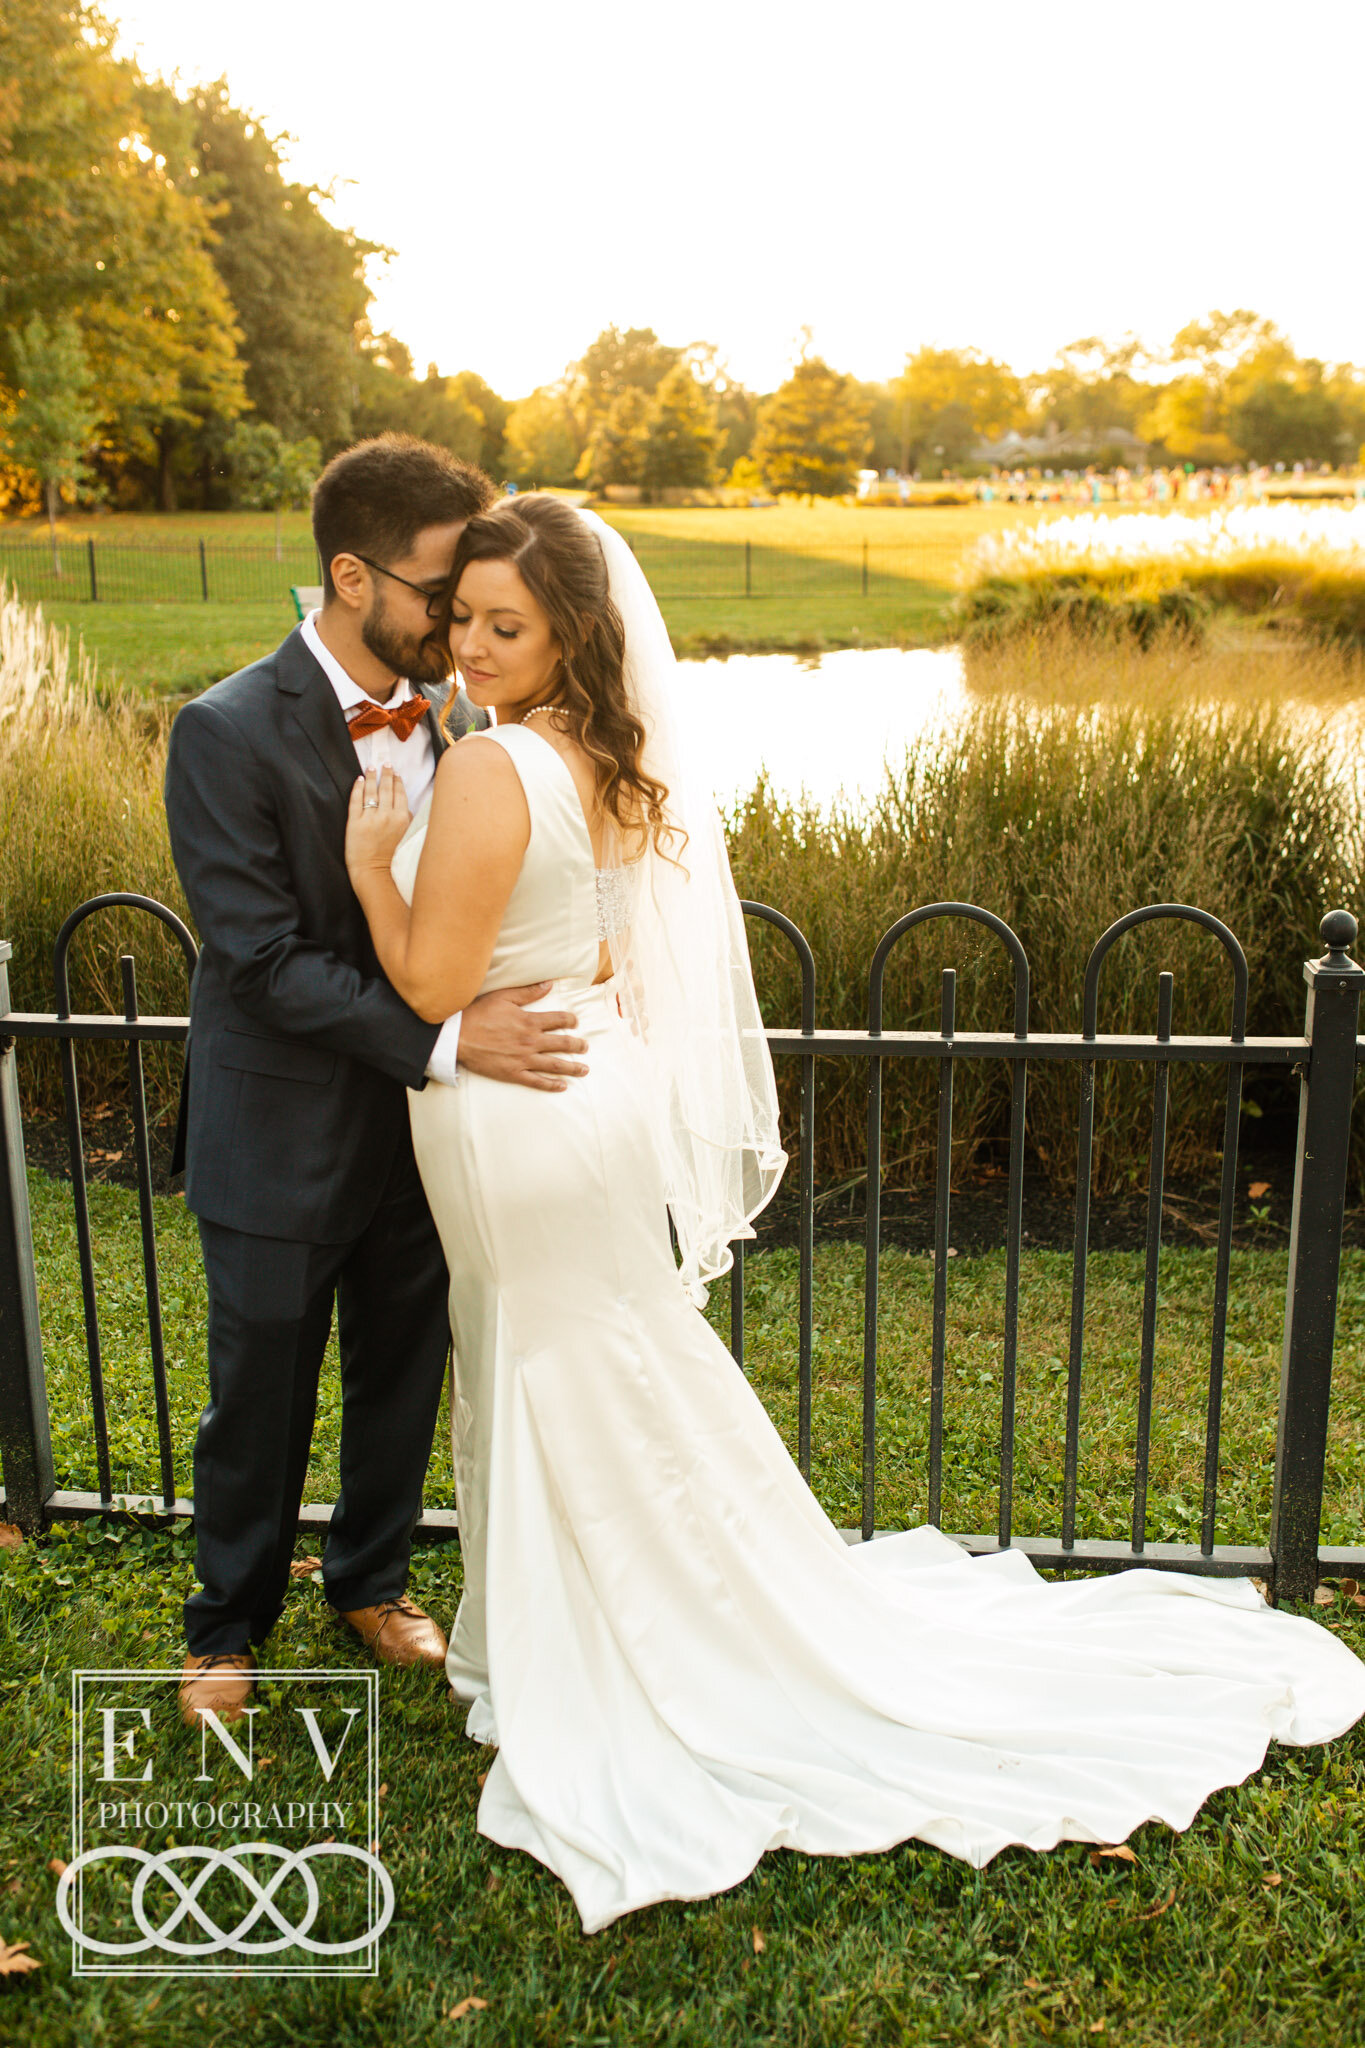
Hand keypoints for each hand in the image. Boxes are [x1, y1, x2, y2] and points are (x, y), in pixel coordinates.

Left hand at [345, 765, 411, 874]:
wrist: (376, 875)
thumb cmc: (393, 861)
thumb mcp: (408, 839)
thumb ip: (409, 822)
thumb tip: (405, 809)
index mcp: (403, 819)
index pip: (400, 794)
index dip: (397, 782)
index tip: (396, 774)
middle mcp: (387, 816)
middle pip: (386, 789)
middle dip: (386, 773)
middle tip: (385, 763)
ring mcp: (370, 818)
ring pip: (371, 791)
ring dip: (371, 776)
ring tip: (371, 767)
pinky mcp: (354, 823)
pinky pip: (356, 800)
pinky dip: (357, 788)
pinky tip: (358, 780)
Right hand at [458, 983, 588, 1090]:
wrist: (457, 1037)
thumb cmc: (478, 1014)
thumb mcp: (503, 997)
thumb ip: (528, 992)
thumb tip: (549, 984)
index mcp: (529, 1021)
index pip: (559, 1020)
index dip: (570, 1020)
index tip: (575, 1022)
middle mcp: (530, 1041)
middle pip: (562, 1044)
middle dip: (577, 1045)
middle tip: (585, 1047)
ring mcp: (523, 1059)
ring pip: (554, 1064)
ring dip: (572, 1067)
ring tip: (584, 1069)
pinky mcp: (513, 1073)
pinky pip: (537, 1082)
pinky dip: (551, 1085)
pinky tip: (563, 1086)